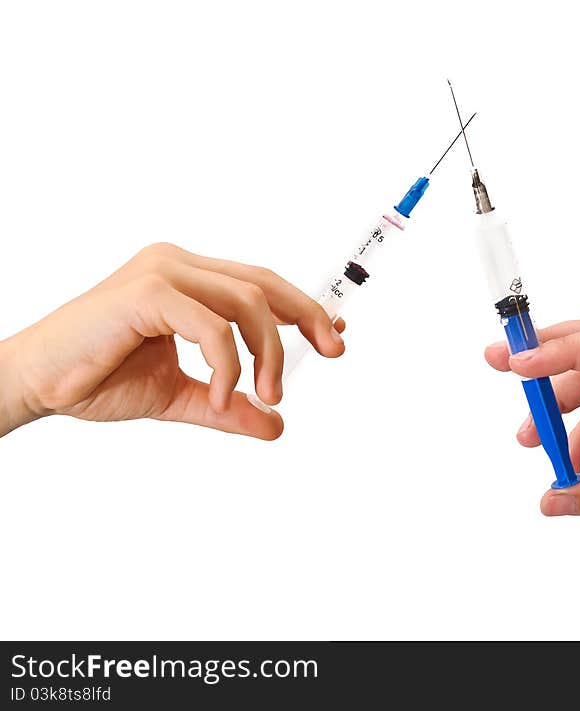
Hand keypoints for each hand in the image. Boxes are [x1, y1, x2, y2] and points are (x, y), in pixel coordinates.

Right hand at [0, 242, 344, 439]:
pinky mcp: (145, 291)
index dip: (303, 307)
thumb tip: (274, 425)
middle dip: (307, 317)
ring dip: (268, 352)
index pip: (260, 284)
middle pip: (264, 284)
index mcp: (188, 279)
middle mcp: (178, 265)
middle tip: (332, 351)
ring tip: (267, 395)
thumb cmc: (98, 378)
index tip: (335, 334)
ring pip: (247, 301)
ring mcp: (162, 272)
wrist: (39, 383)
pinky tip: (224, 393)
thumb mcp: (179, 396)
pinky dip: (228, 362)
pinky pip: (211, 325)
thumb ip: (225, 405)